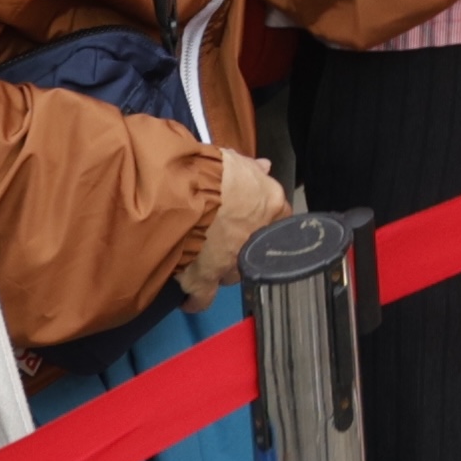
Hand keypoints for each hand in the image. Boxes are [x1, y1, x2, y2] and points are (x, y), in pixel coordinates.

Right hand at [176, 150, 292, 306]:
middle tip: (222, 241)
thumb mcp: (237, 161)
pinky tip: (190, 299)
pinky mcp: (204, 280)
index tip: (244, 221)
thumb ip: (251, 169)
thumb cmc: (213, 170)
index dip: (257, 222)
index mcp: (270, 206)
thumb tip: (263, 167)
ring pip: (232, 274)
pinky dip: (196, 299)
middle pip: (253, 251)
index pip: (273, 220)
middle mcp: (257, 238)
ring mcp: (231, 263)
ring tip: (204, 263)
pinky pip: (203, 298)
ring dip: (222, 269)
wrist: (188, 192)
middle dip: (240, 248)